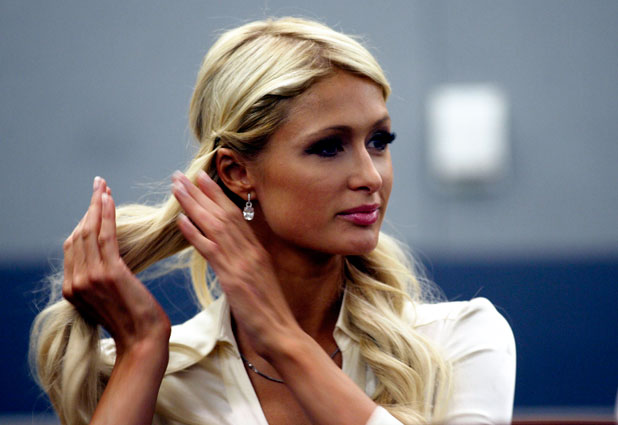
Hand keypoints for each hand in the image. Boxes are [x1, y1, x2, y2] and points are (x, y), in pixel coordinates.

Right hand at [62, 177, 170, 356]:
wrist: (143, 341)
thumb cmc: (133, 322)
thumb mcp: (107, 300)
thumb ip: (98, 280)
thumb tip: (105, 258)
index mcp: (72, 289)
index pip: (72, 247)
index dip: (82, 222)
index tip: (94, 204)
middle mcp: (75, 282)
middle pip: (78, 235)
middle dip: (89, 207)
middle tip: (98, 186)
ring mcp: (89, 278)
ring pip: (89, 231)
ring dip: (97, 205)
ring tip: (104, 187)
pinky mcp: (109, 273)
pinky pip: (105, 236)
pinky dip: (107, 215)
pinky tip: (110, 200)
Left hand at [172, 171, 299, 356]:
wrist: (282, 333)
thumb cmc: (270, 313)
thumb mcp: (259, 282)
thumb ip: (245, 264)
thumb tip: (229, 255)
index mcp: (257, 251)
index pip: (235, 215)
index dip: (217, 195)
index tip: (201, 178)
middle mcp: (251, 251)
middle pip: (223, 213)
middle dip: (201, 192)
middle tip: (182, 174)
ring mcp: (243, 263)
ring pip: (216, 225)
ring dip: (194, 204)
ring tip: (177, 187)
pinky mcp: (234, 278)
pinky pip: (211, 250)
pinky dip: (195, 233)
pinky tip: (181, 220)